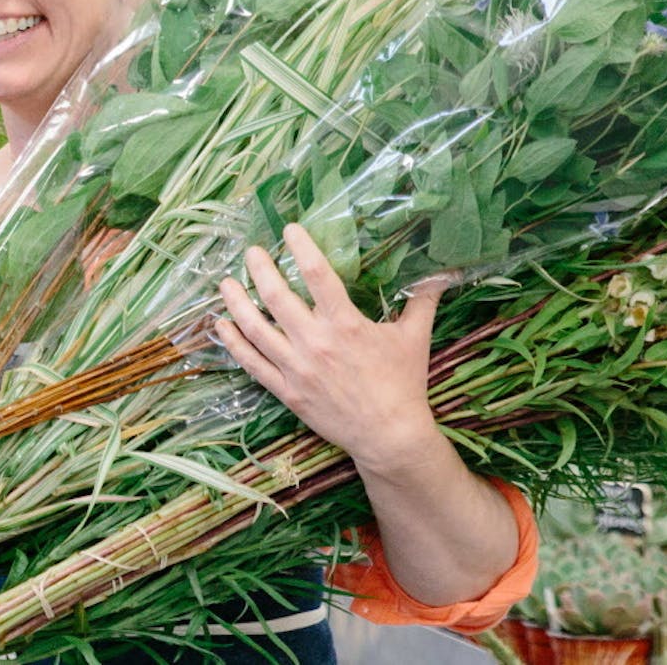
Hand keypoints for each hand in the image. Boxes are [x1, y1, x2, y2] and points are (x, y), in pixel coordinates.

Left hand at [216, 223, 448, 469]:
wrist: (389, 436)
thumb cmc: (403, 384)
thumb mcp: (415, 337)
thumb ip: (423, 300)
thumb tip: (444, 271)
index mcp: (346, 324)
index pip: (318, 275)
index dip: (301, 248)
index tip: (289, 229)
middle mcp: (316, 343)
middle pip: (277, 297)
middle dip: (260, 269)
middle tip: (252, 251)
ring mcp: (297, 369)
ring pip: (256, 329)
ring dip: (237, 302)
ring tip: (225, 282)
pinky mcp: (287, 392)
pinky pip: (253, 364)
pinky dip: (234, 343)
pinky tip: (222, 325)